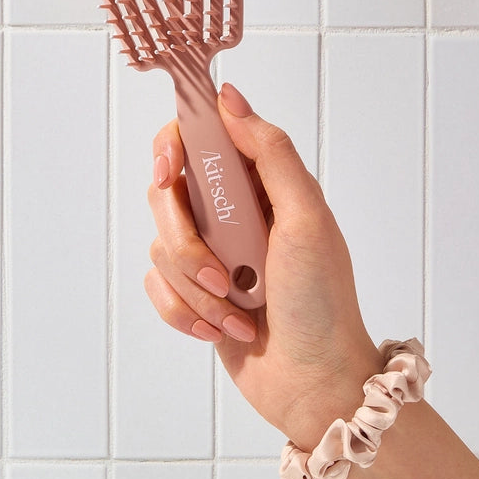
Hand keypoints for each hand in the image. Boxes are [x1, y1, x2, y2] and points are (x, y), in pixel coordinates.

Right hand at [145, 83, 382, 449]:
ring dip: (195, 287)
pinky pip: (157, 284)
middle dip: (187, 240)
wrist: (313, 382)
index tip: (171, 174)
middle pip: (167, 194)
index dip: (174, 147)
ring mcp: (210, 250)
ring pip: (161, 243)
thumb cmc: (321, 300)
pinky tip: (220, 329)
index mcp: (261, 182)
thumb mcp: (306, 217)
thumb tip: (229, 97)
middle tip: (220, 270)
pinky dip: (184, 312)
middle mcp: (231, 210)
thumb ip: (270, 152)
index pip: (200, 137)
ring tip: (236, 310)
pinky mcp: (192, 290)